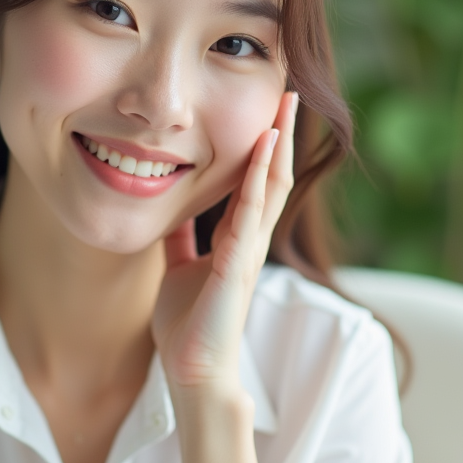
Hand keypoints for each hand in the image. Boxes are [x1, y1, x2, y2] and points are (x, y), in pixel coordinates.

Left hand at [151, 91, 297, 393]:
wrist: (191, 370)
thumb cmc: (187, 325)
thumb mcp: (178, 268)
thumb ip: (182, 241)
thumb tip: (173, 214)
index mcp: (237, 240)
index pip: (256, 182)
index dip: (263, 147)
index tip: (268, 110)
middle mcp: (251, 240)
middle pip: (273, 176)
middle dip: (281, 134)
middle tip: (289, 92)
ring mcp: (249, 251)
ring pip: (270, 187)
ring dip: (277, 144)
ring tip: (284, 106)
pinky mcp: (239, 264)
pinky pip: (251, 211)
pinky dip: (256, 176)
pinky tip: (262, 146)